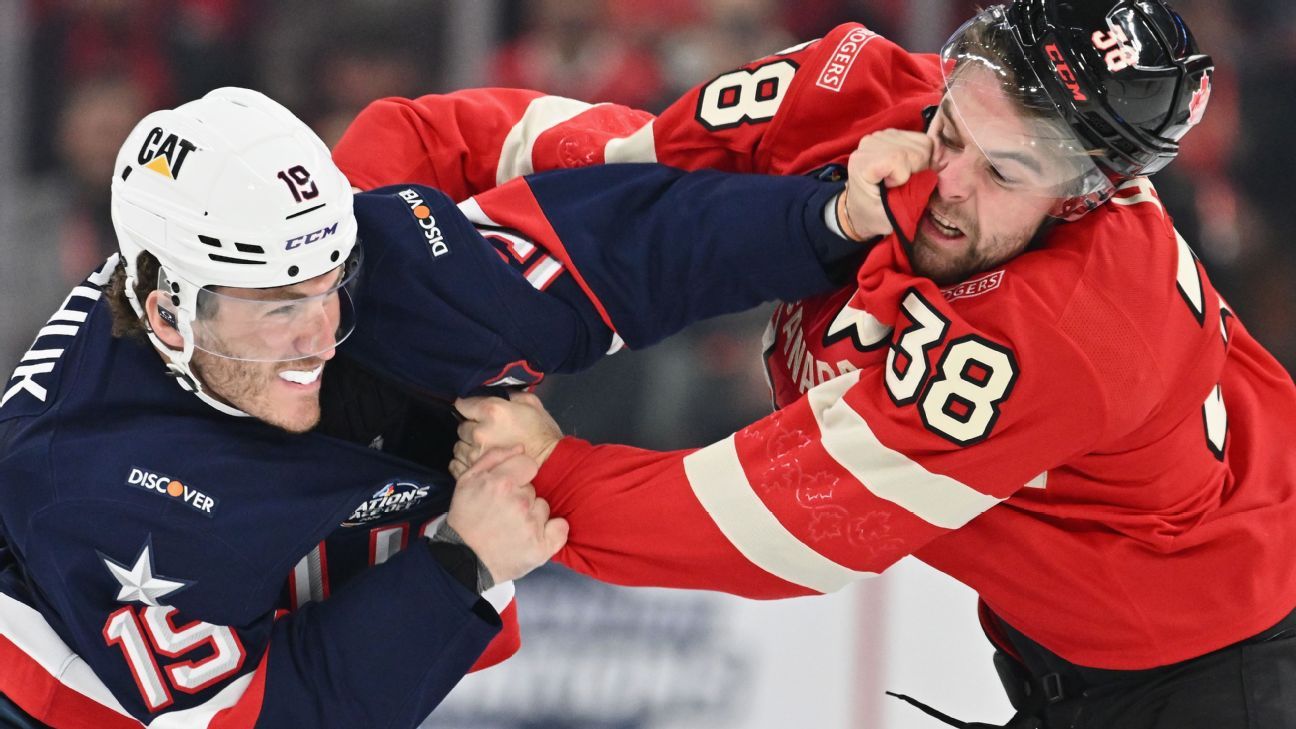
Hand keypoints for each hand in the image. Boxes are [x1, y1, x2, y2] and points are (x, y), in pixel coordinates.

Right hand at [445, 446, 568, 583]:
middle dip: (520, 498)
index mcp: (501, 483)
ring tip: (511, 527)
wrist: (463, 559)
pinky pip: (561, 528)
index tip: (507, 488)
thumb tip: (520, 447)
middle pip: (533, 489)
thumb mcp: (467, 481)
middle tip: (502, 513)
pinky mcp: (541, 547)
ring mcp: (532, 525)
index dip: (518, 475)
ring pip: (543, 507)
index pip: (529, 464)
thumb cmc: (464, 519)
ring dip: (532, 515)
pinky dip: (551, 531)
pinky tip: (534, 536)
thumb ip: (493, 458)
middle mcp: (520, 502)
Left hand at [451, 391, 561, 478]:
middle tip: (486, 431)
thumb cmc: (544, 433)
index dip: (469, 407)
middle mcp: (479, 432)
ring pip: (459, 446)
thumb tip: (499, 391)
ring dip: (468, 446)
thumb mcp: (532, 403)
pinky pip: (458, 464)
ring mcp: (476, 454)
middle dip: (471, 427)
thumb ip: (510, 394)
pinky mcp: (476, 472)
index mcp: (492, 411)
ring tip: (484, 448)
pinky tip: (479, 460)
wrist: (553, 464)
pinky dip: (465, 461)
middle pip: (461, 427)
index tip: (474, 410)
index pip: (463, 404)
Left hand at [838, 130, 934, 239]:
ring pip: (923, 143)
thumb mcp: (890, 216)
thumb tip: (932, 176)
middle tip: (903, 185)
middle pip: (915, 150)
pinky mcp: (894, 133)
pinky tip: (907, 167)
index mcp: (862, 162)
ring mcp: (882, 135)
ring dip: (920, 164)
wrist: (862, 209)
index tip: (893, 188)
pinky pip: (923, 140)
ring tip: (904, 177)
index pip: (897, 158)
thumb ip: (911, 198)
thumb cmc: (873, 215)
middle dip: (917, 171)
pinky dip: (922, 156)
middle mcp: (869, 143)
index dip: (904, 176)